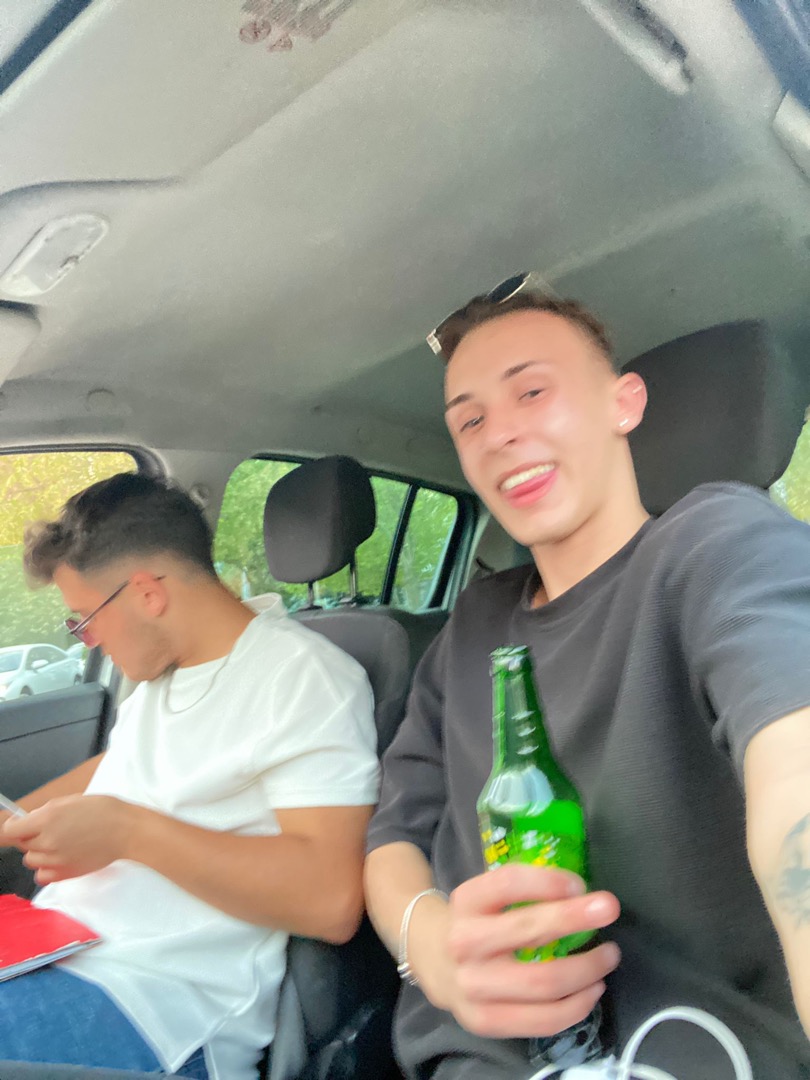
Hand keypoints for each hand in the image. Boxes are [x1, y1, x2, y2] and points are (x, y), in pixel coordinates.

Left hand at [1, 795, 140, 883]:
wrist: (126, 831)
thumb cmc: (105, 811)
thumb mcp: (72, 800)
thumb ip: (46, 811)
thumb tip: (28, 820)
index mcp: (48, 818)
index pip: (9, 831)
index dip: (14, 826)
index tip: (20, 824)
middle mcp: (47, 840)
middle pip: (21, 845)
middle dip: (31, 836)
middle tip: (52, 829)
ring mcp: (55, 860)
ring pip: (31, 860)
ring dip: (40, 852)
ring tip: (60, 843)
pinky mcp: (65, 874)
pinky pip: (41, 876)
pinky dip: (46, 869)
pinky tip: (60, 858)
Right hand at [413, 864, 620, 1038]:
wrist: (433, 959)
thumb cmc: (477, 919)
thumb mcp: (488, 894)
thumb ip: (525, 890)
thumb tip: (582, 893)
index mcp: (466, 901)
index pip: (508, 882)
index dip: (547, 881)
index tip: (580, 884)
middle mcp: (464, 942)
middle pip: (528, 931)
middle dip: (575, 919)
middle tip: (609, 909)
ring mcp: (473, 986)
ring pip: (542, 982)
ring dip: (587, 968)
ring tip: (609, 956)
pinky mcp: (484, 1021)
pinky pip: (542, 1020)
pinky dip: (577, 1005)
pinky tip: (592, 989)